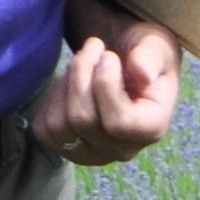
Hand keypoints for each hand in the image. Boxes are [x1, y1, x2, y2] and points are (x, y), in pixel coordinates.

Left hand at [31, 19, 181, 167]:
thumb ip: (150, 57)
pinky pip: (44, 128)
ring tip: (83, 61)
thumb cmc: (143, 54)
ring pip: (59, 125)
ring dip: (66, 83)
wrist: (124, 63)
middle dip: (82, 73)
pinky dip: (52, 98)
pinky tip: (71, 82)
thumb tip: (141, 74)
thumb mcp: (155, 46)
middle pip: (83, 120)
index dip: (106, 85)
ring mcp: (92, 154)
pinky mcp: (65, 148)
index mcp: (152, 129)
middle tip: (93, 45)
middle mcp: (123, 150)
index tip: (109, 55)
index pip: (120, 123)